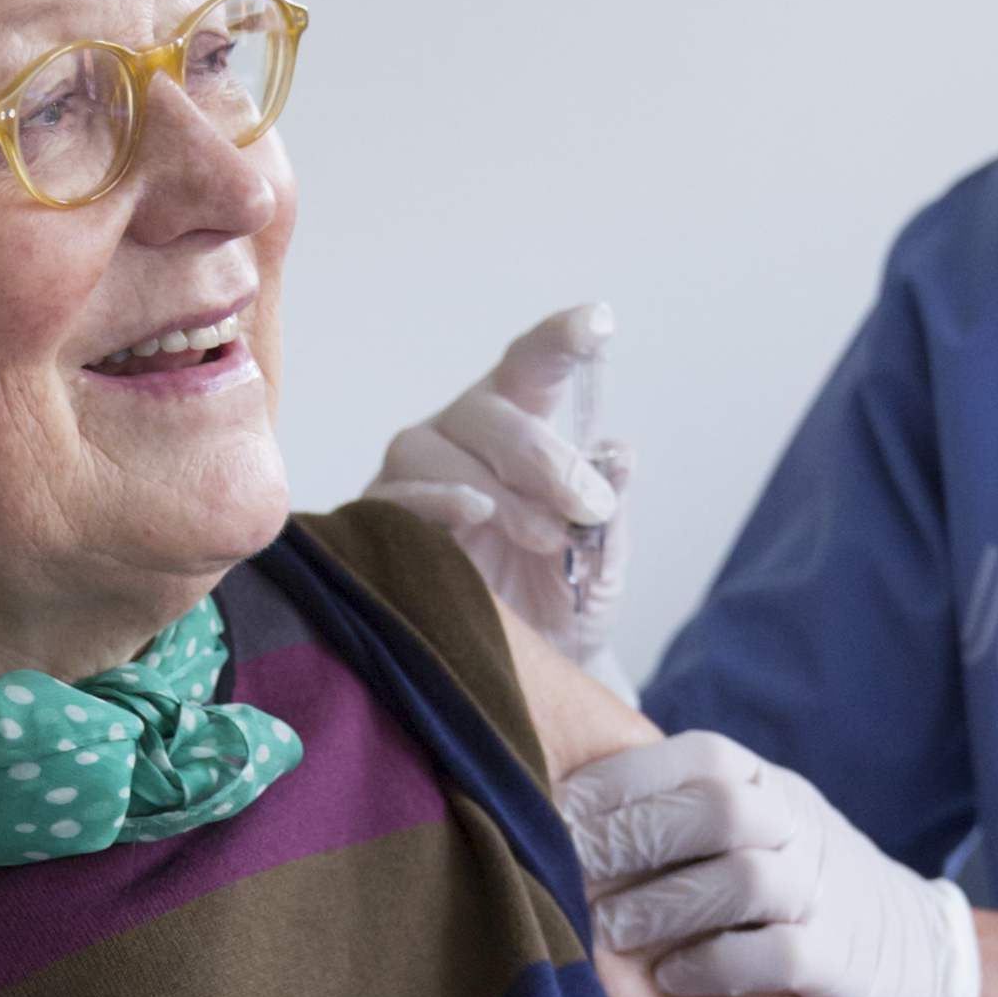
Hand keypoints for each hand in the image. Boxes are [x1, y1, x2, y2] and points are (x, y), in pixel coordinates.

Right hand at [365, 303, 630, 686]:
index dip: (563, 338)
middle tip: (587, 506)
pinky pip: (397, 497)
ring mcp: (414, 472)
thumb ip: (610, 508)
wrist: (524, 673)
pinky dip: (438, 502)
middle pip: (490, 410)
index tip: (599, 323)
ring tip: (545, 538)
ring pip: (440, 448)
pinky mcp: (380, 516)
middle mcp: (462, 434)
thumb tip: (618, 455)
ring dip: (502, 491)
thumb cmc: (559, 600)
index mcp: (522, 423)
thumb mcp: (603, 558)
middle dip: (546, 457)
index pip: (535, 364)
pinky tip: (476, 515)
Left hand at [562, 731, 981, 996]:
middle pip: (717, 808)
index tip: (553, 806)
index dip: (623, 778)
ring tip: (607, 934)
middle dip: (632, 836)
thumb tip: (563, 805)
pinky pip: (780, 954)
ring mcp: (827, 895)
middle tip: (566, 869)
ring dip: (664, 905)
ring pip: (745, 879)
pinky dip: (717, 966)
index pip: (699, 757)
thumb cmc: (803, 896)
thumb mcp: (754, 835)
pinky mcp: (844, 964)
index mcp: (772, 788)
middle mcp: (801, 829)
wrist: (922, 963)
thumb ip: (682, 817)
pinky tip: (671, 979)